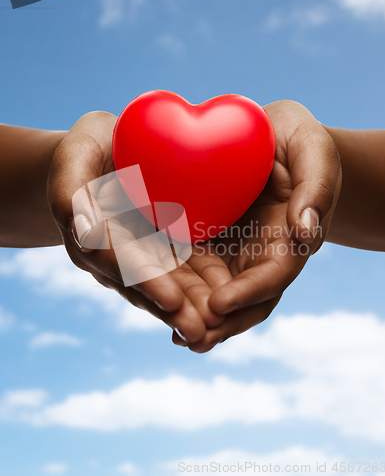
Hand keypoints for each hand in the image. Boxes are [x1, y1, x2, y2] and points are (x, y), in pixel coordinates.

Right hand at [47, 112, 228, 342]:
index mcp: (91, 231)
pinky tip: (223, 305)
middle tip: (199, 330)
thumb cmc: (92, 147)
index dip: (143, 278)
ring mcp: (138, 255)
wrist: (108, 155)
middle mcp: (114, 253)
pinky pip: (181, 271)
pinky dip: (199, 289)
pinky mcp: (160, 251)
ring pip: (163, 284)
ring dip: (188, 308)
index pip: (116, 259)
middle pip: (142, 284)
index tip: (171, 299)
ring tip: (214, 328)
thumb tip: (81, 227)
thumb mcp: (75, 151)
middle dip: (170, 307)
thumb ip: (69, 187)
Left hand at [174, 100, 341, 352]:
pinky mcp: (209, 241)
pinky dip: (181, 289)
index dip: (249, 293)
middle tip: (192, 339)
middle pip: (246, 299)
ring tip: (175, 334)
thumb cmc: (297, 140)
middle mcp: (261, 254)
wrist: (269, 135)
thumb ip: (315, 188)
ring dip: (198, 316)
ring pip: (218, 293)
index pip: (274, 275)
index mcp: (289, 239)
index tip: (220, 304)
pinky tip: (158, 301)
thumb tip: (305, 233)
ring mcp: (234, 251)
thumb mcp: (312, 151)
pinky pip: (195, 270)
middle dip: (222, 322)